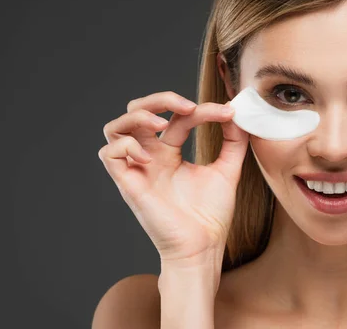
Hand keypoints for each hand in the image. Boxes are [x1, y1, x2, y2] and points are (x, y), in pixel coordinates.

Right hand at [98, 91, 248, 263]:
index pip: (177, 117)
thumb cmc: (211, 215)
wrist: (204, 247)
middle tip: (187, 105)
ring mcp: (138, 170)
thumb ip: (234, 141)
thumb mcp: (228, 170)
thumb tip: (236, 112)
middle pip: (136, 112)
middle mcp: (150, 158)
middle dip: (158, 99)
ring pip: (115, 128)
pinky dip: (127, 146)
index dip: (201, 108)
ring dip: (137, 116)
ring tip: (163, 124)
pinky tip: (150, 156)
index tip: (227, 113)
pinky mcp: (128, 184)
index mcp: (170, 152)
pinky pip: (109, 154)